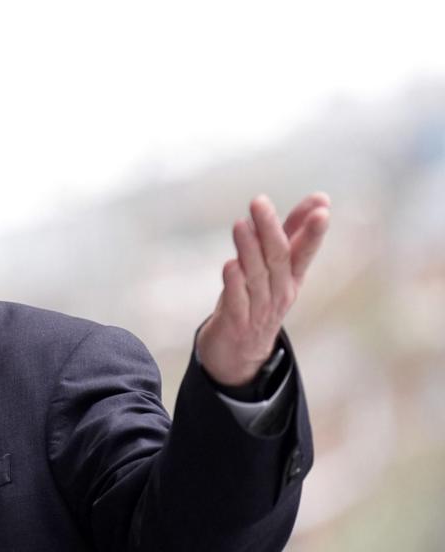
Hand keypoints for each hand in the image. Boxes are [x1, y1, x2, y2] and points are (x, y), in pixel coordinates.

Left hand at [196, 193, 330, 385]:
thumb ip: (294, 232)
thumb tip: (319, 198)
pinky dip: (235, 284)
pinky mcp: (237, 323)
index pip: (305, 251)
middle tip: (260, 202)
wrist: (240, 353)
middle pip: (278, 259)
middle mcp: (280, 292)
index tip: (322, 207)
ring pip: (257, 276)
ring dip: (249, 249)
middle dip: (271, 229)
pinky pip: (238, 301)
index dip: (313, 231)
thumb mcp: (278, 267)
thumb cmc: (258, 300)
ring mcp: (259, 309)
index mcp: (291, 277)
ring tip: (241, 225)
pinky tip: (230, 265)